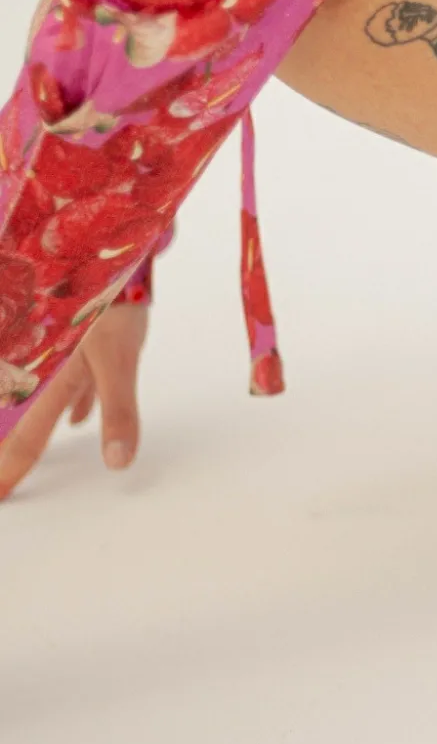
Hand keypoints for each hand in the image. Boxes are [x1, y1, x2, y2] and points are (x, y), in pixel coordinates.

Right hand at [0, 300, 147, 498]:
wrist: (112, 258)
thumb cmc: (112, 309)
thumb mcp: (118, 362)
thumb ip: (118, 412)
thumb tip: (118, 462)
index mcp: (49, 382)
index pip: (27, 439)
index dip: (11, 471)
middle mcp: (48, 373)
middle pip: (28, 425)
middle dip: (13, 454)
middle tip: (1, 485)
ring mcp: (64, 358)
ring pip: (45, 405)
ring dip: (36, 430)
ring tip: (22, 454)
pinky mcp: (83, 344)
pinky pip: (71, 384)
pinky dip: (72, 404)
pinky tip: (77, 420)